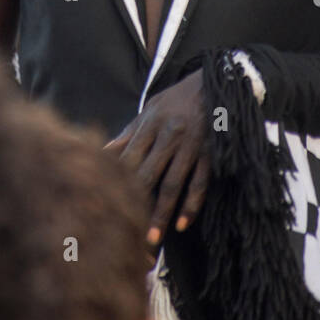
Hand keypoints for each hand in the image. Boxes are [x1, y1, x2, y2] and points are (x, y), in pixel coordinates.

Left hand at [105, 69, 209, 248]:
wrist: (216, 81)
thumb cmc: (178, 98)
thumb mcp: (151, 108)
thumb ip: (129, 132)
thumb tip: (103, 151)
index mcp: (150, 124)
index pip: (129, 158)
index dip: (117, 183)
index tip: (105, 205)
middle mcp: (169, 135)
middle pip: (148, 175)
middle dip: (136, 203)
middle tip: (124, 232)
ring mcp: (191, 146)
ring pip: (173, 184)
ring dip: (162, 213)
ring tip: (152, 238)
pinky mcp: (210, 154)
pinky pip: (200, 183)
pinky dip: (191, 205)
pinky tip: (183, 224)